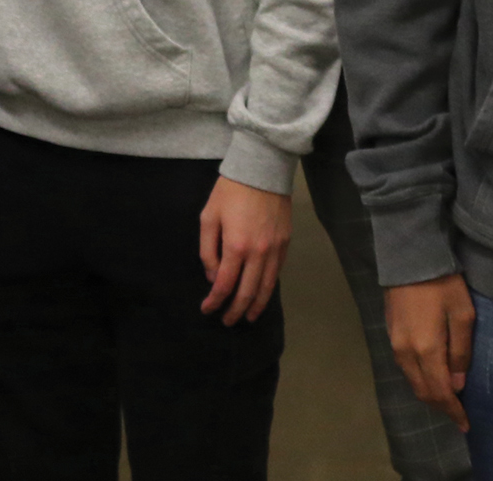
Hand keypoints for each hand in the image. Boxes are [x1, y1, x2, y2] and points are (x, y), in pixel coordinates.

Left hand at [198, 174, 289, 324]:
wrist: (262, 170)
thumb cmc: (230, 191)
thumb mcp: (208, 216)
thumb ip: (208, 249)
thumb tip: (213, 276)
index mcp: (235, 246)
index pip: (224, 284)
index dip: (215, 301)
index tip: (207, 309)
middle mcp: (258, 254)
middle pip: (247, 292)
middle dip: (235, 310)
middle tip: (227, 321)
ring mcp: (275, 251)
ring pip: (266, 288)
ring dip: (256, 306)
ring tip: (247, 317)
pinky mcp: (286, 245)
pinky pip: (277, 274)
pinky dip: (269, 289)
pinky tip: (261, 295)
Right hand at [383, 273, 473, 430]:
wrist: (408, 257)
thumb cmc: (443, 285)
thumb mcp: (463, 316)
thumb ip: (461, 353)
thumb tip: (457, 384)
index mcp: (426, 350)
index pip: (440, 392)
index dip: (453, 411)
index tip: (466, 424)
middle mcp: (406, 352)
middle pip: (422, 391)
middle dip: (440, 406)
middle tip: (458, 413)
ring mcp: (394, 343)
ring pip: (411, 380)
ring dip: (429, 393)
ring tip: (447, 397)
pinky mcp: (390, 333)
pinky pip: (405, 367)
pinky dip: (419, 379)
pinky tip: (431, 375)